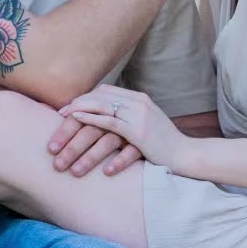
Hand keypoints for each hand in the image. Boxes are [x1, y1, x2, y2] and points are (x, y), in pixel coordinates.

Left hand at [58, 85, 192, 172]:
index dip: (86, 97)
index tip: (70, 107)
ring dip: (79, 111)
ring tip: (62, 118)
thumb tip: (110, 121)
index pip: (106, 91)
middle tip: (60, 113)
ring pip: (101, 106)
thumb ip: (131, 119)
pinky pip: (109, 121)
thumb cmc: (165, 146)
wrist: (186, 155)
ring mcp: (139, 114)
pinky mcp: (138, 130)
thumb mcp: (147, 126)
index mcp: (140, 99)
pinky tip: (77, 120)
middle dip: (78, 102)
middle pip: (101, 95)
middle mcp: (138, 102)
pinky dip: (90, 118)